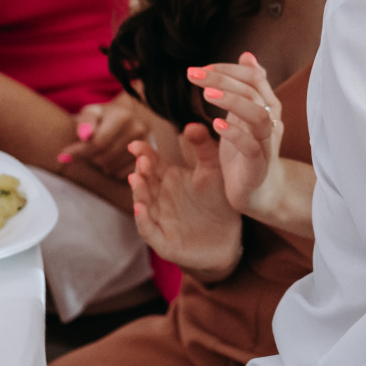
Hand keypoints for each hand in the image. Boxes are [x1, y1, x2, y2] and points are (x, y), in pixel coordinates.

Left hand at [60, 92, 151, 178]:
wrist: (133, 115)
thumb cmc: (105, 115)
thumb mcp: (92, 112)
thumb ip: (85, 122)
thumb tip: (84, 135)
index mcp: (122, 116)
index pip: (98, 142)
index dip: (79, 152)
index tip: (63, 156)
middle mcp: (137, 129)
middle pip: (104, 157)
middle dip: (90, 157)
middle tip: (86, 151)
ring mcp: (145, 144)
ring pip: (112, 167)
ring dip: (100, 164)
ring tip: (99, 153)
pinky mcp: (148, 158)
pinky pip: (122, 174)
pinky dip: (112, 170)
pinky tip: (110, 160)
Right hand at [126, 126, 241, 280]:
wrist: (228, 240)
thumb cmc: (219, 202)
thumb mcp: (214, 172)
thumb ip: (205, 148)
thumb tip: (192, 124)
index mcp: (168, 179)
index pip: (151, 163)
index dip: (143, 154)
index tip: (136, 144)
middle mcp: (159, 198)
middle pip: (145, 182)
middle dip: (141, 171)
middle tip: (142, 160)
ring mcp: (159, 220)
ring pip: (143, 204)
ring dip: (138, 192)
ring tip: (137, 178)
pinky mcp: (164, 241)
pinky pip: (149, 230)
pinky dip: (143, 220)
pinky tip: (140, 208)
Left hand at [192, 54, 313, 235]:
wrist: (260, 192)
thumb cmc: (248, 151)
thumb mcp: (244, 116)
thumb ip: (246, 88)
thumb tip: (248, 55)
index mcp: (267, 106)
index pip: (253, 77)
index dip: (228, 69)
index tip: (201, 68)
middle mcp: (271, 120)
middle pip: (253, 91)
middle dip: (223, 78)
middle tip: (193, 74)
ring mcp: (267, 142)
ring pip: (258, 115)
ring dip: (233, 101)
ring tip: (206, 94)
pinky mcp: (259, 164)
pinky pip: (251, 146)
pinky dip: (235, 133)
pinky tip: (215, 124)